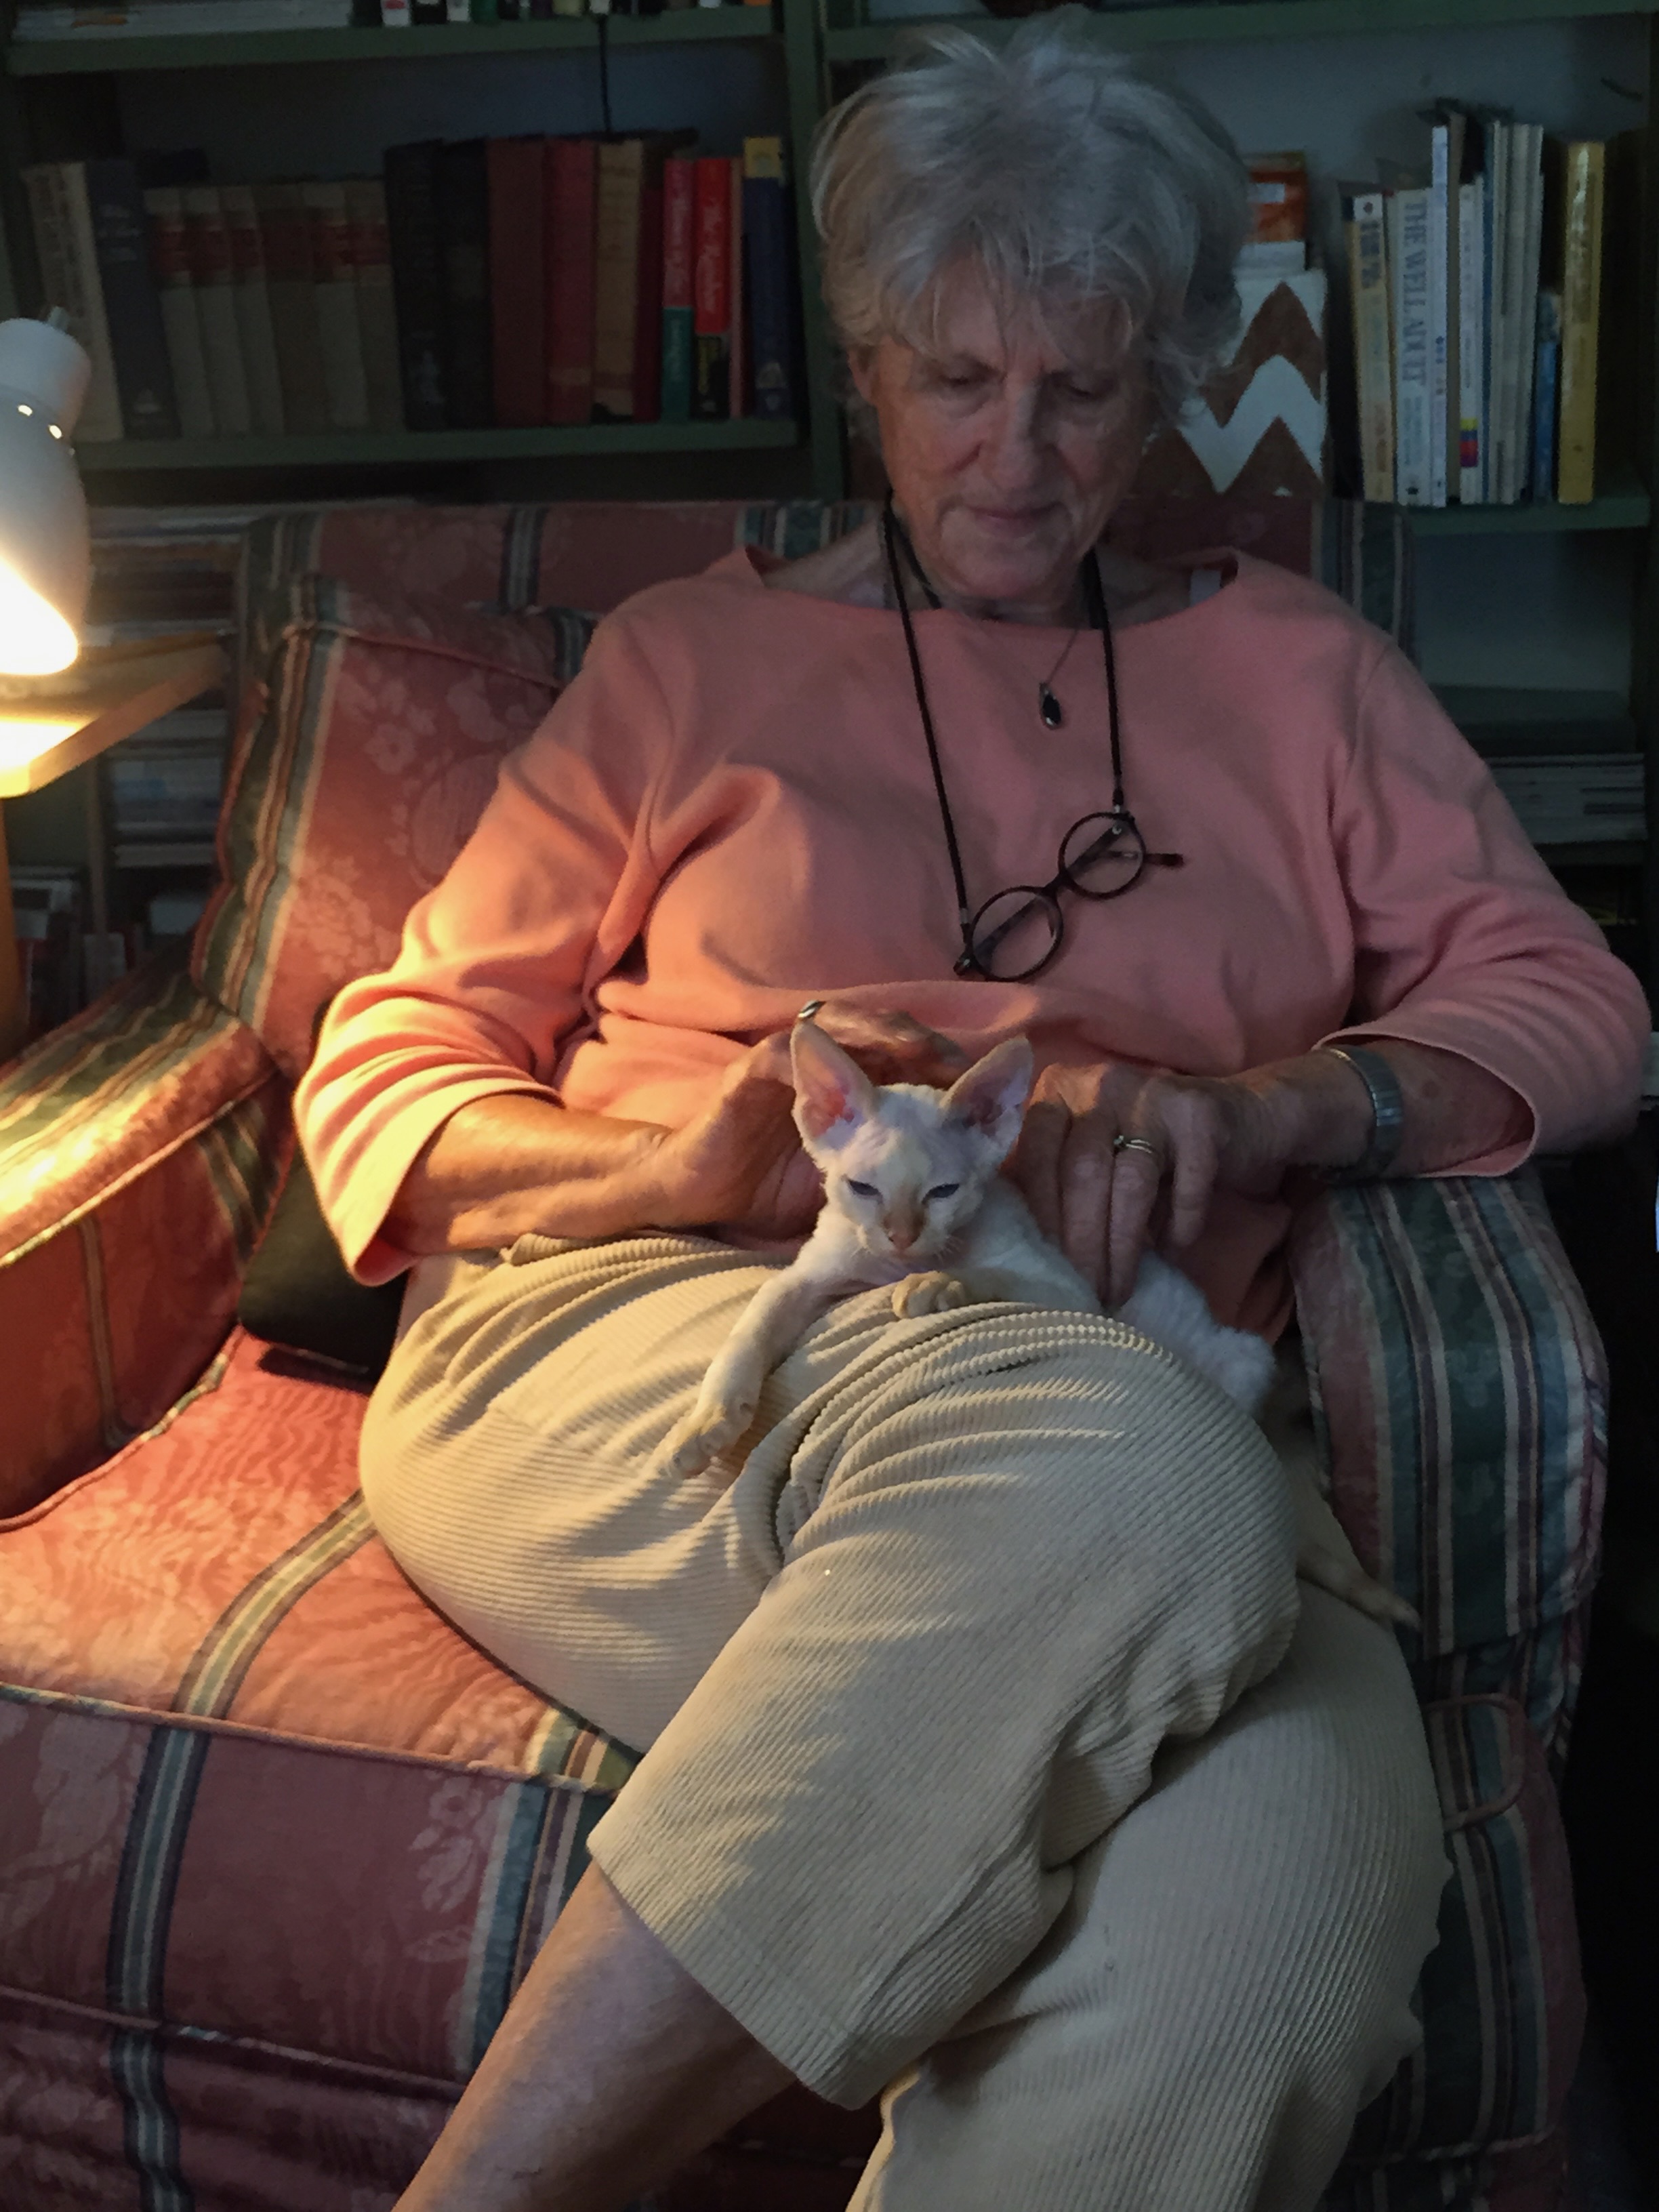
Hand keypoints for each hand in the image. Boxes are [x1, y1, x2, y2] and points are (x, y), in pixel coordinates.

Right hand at [648, 1004, 969, 1241]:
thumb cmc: (777, 1188)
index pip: (907, 1059)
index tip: (979, 1082)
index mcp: (855, 1088)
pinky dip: (810, 1052)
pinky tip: (833, 1056)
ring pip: (838, 1027)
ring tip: (911, 1046)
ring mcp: (789, 1064)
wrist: (706, 1195)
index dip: (942, 1065)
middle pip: (882, 1032)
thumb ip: (895, 1166)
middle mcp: (827, 1066)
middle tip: (953, 1060)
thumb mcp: (851, 1178)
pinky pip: (781, 1053)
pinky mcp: (750, 1075)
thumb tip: (963, 1175)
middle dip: (920, 1042)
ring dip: (877, 1033)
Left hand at [1008, 1060, 1311, 1306]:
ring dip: (1122, 1246)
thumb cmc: (1148, 1145)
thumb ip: (1061, 1184)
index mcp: (1061, 1090)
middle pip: (1081, 1173)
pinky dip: (1181, 1223)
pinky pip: (1188, 1182)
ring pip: (1129, 1182)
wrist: (1239, 1114)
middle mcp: (1102, 1085)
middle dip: (1081, 1244)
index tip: (1046, 1269)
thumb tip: (1036, 1257)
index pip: (1037, 1157)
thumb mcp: (1097, 1151)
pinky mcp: (1200, 1114)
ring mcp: (1152, 1095)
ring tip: (1119, 1290)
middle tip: (1085, 1294)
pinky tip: (1175, 1250)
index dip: (1041, 1217)